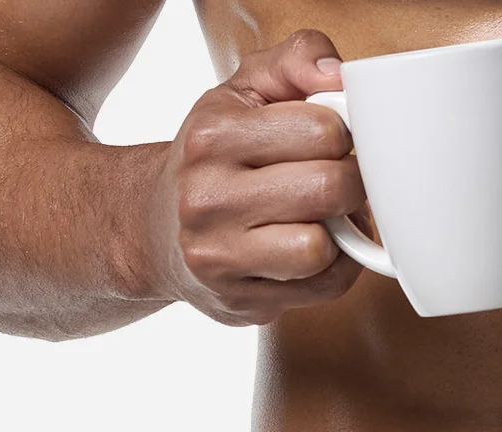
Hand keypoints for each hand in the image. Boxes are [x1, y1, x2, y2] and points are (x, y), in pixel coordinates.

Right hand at [149, 30, 362, 325]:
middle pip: (329, 188)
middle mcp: (206, 196)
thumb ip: (294, 60)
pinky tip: (312, 250)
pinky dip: (334, 269)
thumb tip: (339, 75)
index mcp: (212, 135)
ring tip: (322, 218)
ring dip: (340, 233)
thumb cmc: (215, 157)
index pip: (324, 130)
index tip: (329, 141)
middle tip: (336, 181)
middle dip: (349, 183)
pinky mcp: (240, 301)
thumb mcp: (243, 92)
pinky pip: (324, 287)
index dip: (343, 135)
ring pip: (322, 247)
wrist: (152, 228)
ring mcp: (219, 255)